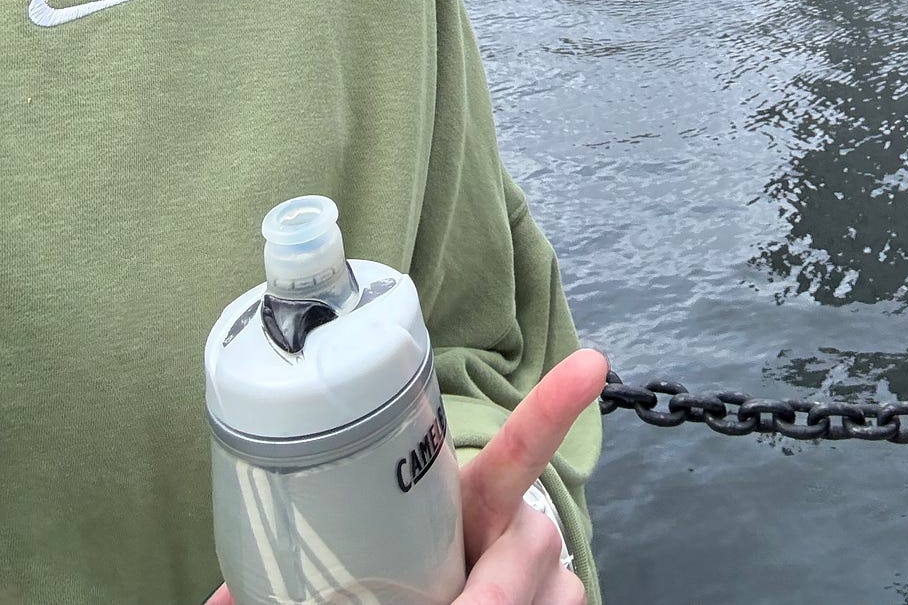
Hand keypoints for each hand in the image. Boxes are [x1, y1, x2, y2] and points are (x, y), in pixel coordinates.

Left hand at [203, 347, 607, 604]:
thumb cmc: (387, 597)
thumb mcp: (339, 587)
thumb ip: (281, 588)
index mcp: (461, 511)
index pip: (515, 451)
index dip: (550, 406)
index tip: (590, 361)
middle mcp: (509, 536)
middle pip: (536, 537)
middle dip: (502, 579)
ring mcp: (543, 579)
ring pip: (559, 585)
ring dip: (514, 604)